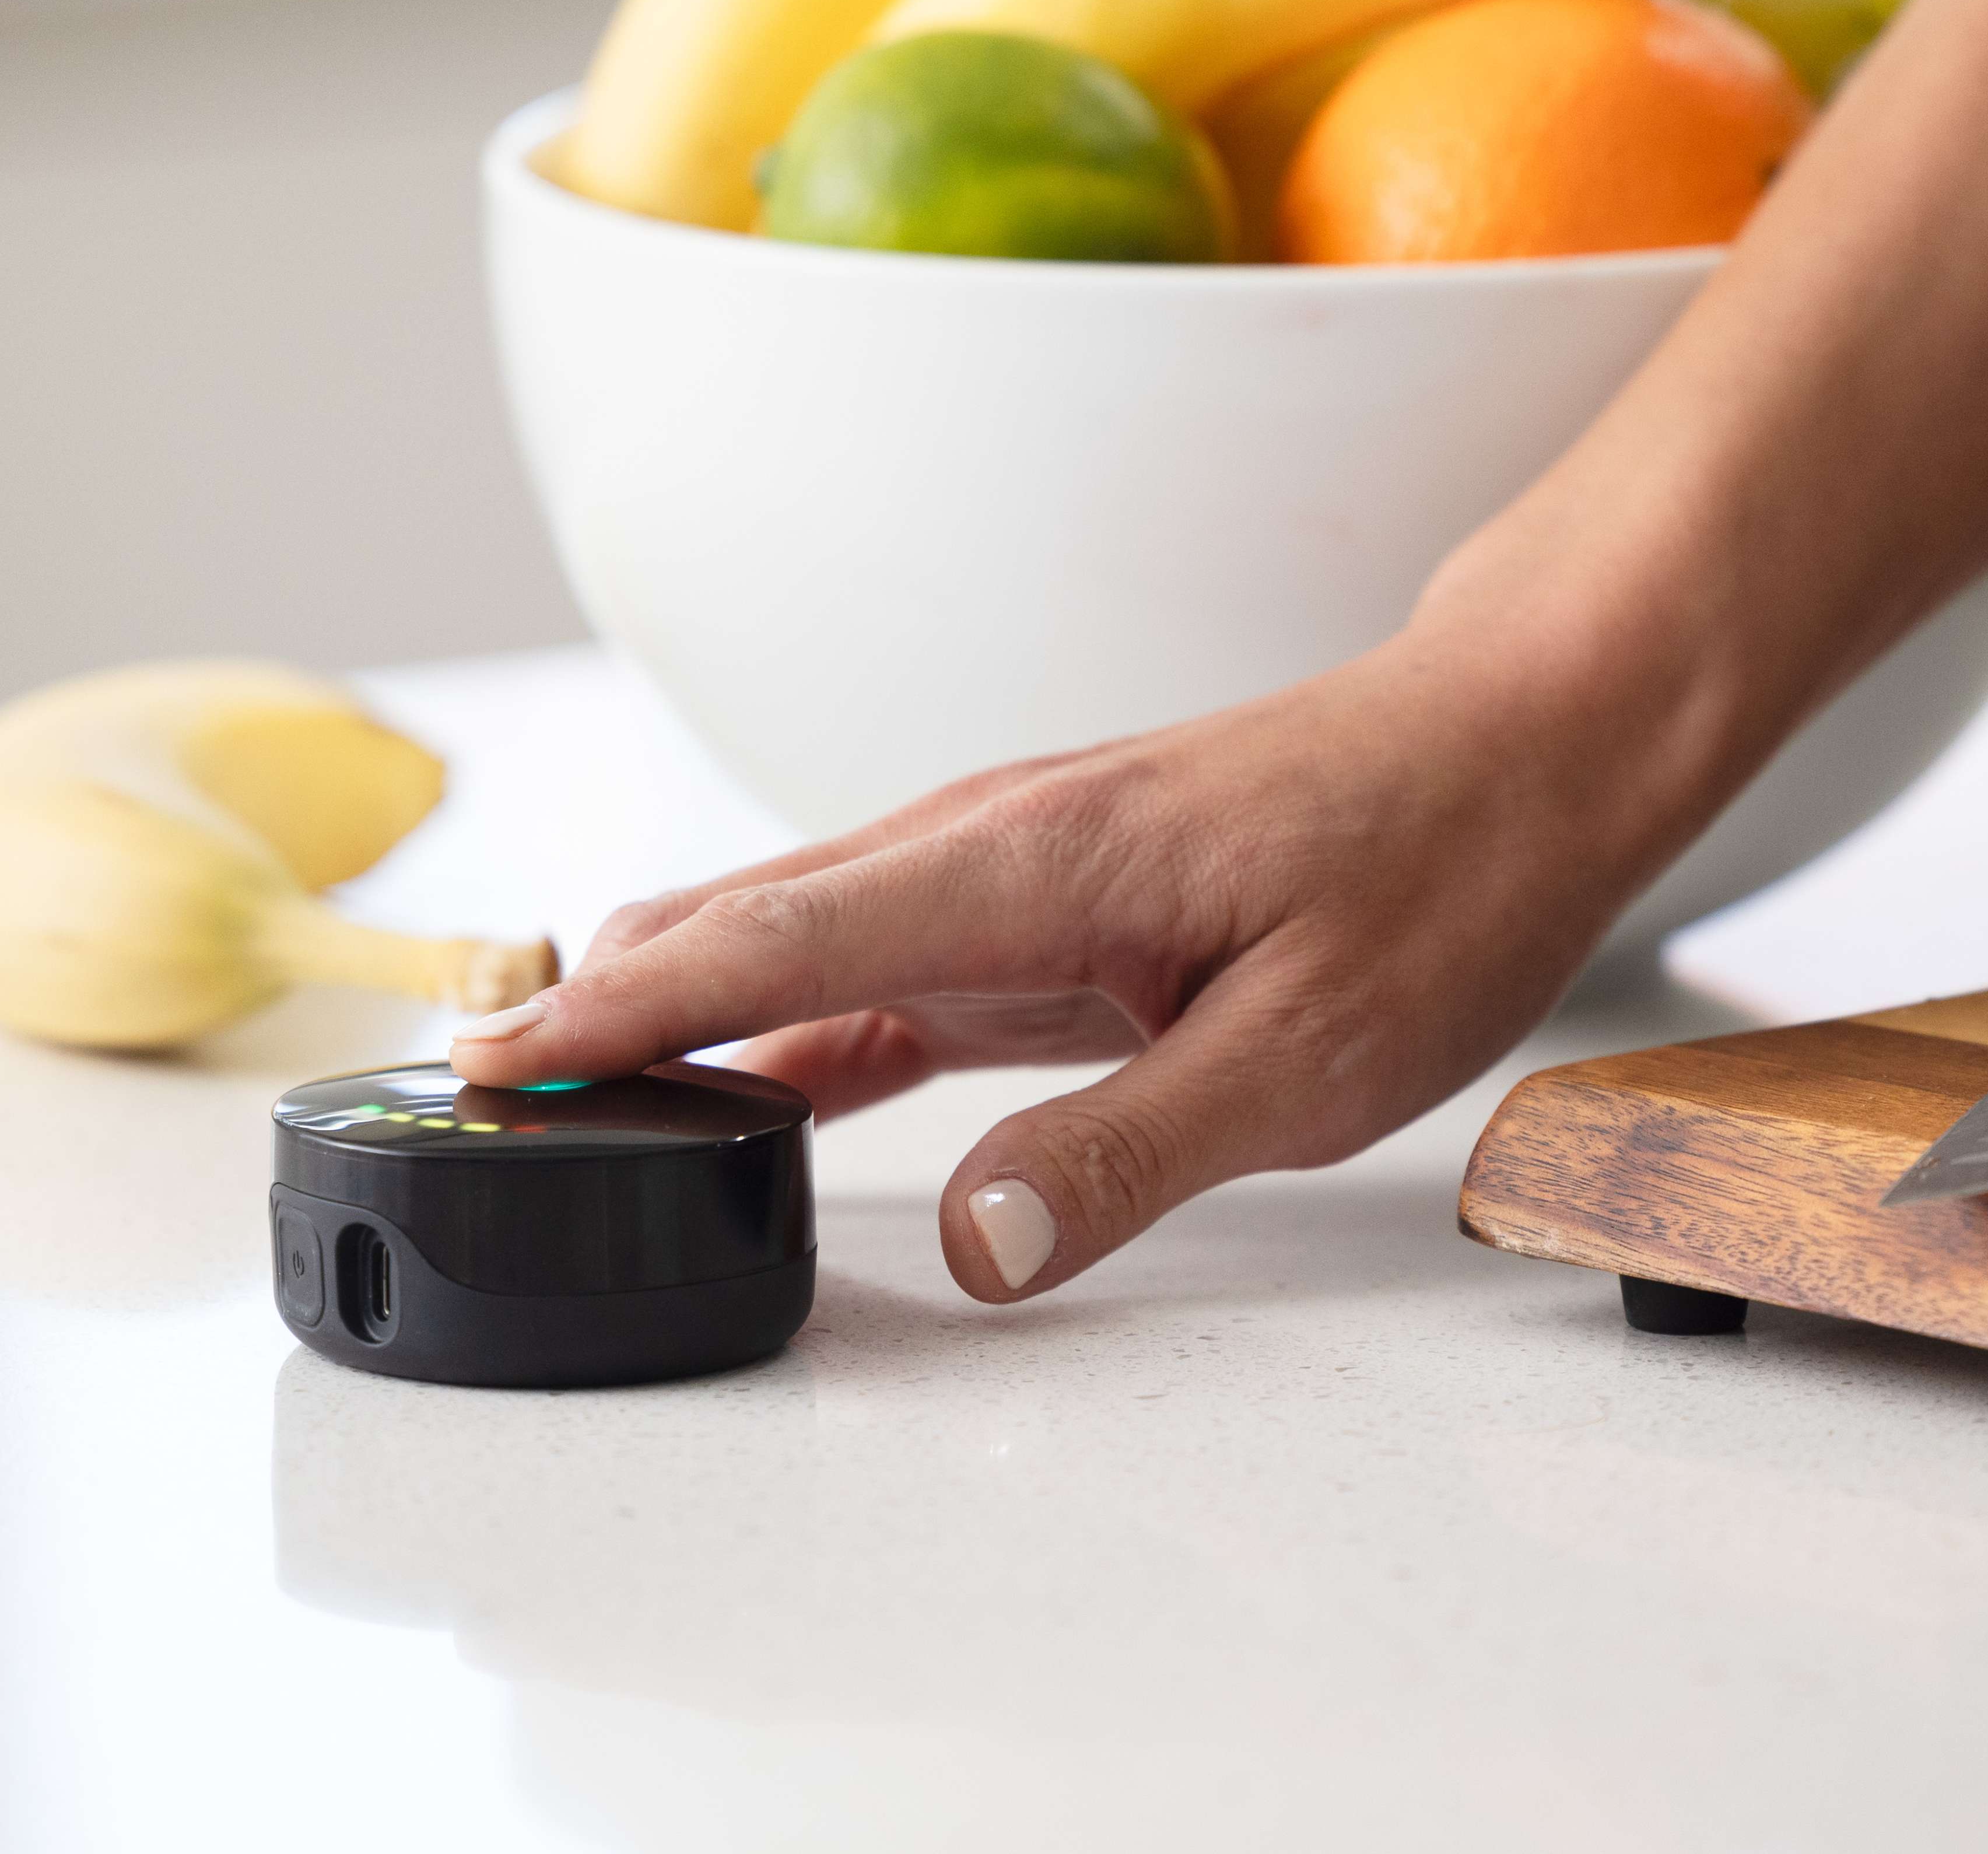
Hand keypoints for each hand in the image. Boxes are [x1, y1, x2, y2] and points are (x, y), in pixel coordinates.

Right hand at [441, 609, 1714, 1301]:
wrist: (1521, 739)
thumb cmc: (1440, 869)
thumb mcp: (1315, 1049)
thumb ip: (1137, 1149)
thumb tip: (979, 1249)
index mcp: (1036, 863)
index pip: (781, 942)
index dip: (628, 1010)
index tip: (495, 1056)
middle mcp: (996, 842)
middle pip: (752, 922)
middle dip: (604, 1002)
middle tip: (466, 1096)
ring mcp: (1015, 864)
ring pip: (802, 932)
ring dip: (681, 1003)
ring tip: (556, 1093)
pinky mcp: (1050, 896)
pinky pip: (883, 957)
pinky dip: (789, 1015)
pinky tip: (742, 1091)